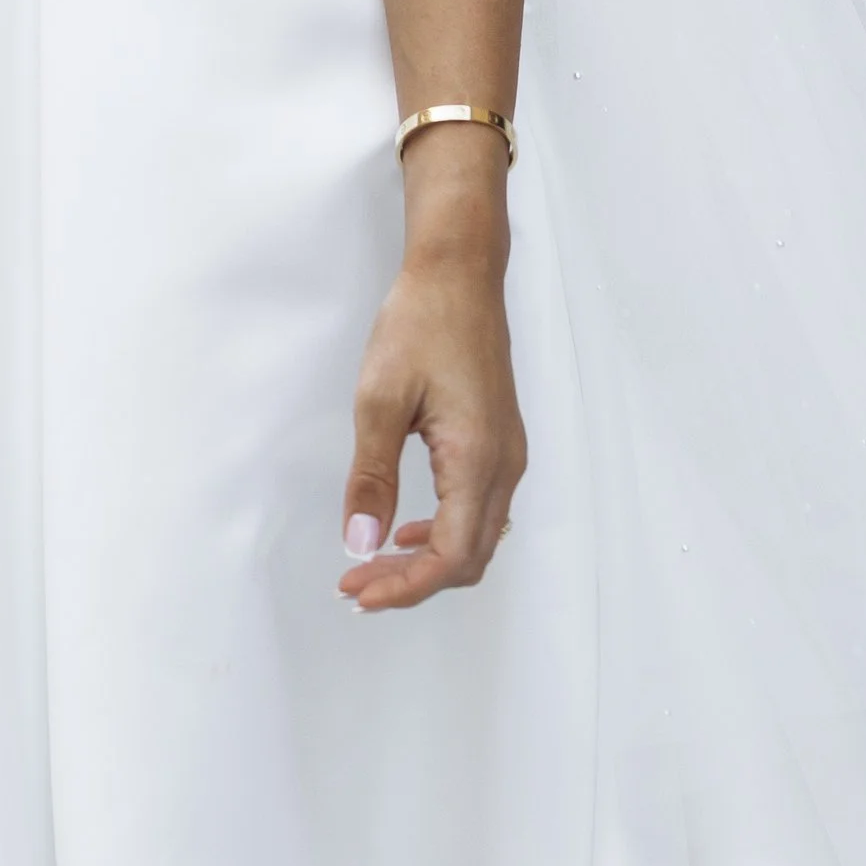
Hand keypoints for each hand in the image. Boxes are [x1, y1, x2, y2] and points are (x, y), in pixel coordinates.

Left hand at [339, 150, 524, 612]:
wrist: (459, 272)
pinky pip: (481, 510)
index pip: (450, 556)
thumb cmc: (421, 322)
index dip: (405, 587)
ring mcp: (508, 454)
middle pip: (468, 559)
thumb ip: (372, 478)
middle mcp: (504, 464)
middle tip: (357, 586)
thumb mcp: (378, 399)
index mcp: (477, 458)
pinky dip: (445, 532)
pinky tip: (409, 527)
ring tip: (375, 565)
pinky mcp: (501, 442)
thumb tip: (362, 543)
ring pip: (477, 538)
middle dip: (412, 583)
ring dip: (429, 561)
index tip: (358, 592)